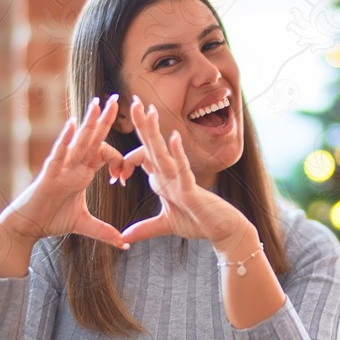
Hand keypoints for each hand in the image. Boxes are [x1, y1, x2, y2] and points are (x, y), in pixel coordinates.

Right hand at [0, 94, 130, 247]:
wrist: (27, 227)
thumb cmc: (51, 220)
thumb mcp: (84, 225)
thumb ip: (105, 231)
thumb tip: (125, 243)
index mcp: (82, 172)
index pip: (104, 154)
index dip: (119, 161)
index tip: (124, 177)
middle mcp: (73, 165)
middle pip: (92, 138)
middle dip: (104, 119)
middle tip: (116, 99)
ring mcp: (61, 167)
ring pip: (77, 140)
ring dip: (88, 121)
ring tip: (97, 103)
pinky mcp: (49, 173)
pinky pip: (58, 153)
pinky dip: (65, 140)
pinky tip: (72, 125)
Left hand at [119, 97, 249, 249]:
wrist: (223, 231)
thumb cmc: (199, 223)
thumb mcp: (165, 226)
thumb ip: (145, 229)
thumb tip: (124, 237)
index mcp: (163, 180)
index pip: (143, 159)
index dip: (126, 159)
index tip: (116, 165)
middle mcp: (171, 175)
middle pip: (152, 147)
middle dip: (142, 125)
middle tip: (134, 101)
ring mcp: (181, 180)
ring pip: (163, 153)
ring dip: (155, 132)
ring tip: (149, 110)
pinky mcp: (191, 189)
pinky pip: (183, 169)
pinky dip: (179, 154)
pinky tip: (175, 138)